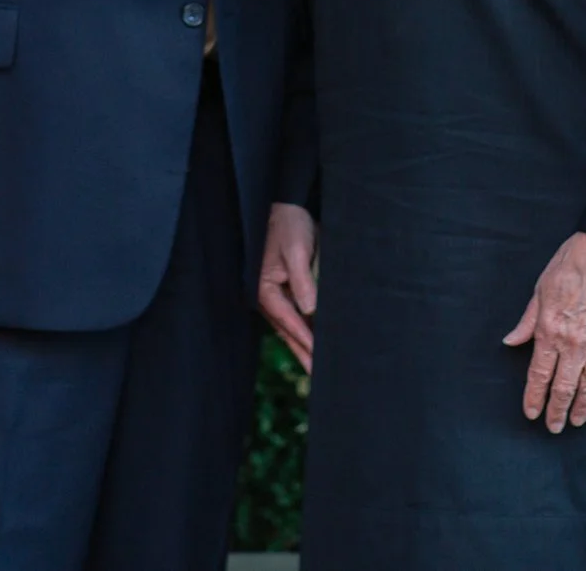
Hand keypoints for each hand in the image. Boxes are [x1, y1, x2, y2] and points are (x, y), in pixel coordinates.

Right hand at [258, 202, 319, 371]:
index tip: (319, 361)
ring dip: (304, 347)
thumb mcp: (296, 250)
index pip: (289, 321)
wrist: (283, 207)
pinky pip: (293, 317)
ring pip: (290, 328)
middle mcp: (266, 297)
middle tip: (320, 378)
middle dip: (304, 354)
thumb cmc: (288, 226)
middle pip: (287, 332)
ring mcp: (273, 296)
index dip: (306, 341)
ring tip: (318, 370)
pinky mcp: (282, 291)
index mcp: (265, 289)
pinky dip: (304, 332)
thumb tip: (311, 310)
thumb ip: (302, 280)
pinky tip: (315, 344)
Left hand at [503, 232, 585, 433]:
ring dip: (582, 408)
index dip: (534, 398)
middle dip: (556, 412)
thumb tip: (511, 342)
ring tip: (576, 421)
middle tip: (554, 427)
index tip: (532, 414)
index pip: (539, 376)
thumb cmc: (572, 265)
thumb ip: (527, 321)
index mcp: (550, 332)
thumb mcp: (540, 289)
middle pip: (563, 389)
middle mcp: (574, 345)